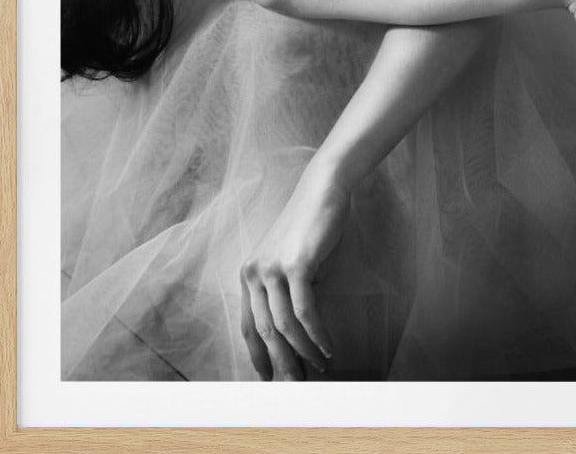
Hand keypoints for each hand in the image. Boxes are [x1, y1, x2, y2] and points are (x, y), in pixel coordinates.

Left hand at [240, 177, 348, 379]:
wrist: (324, 191)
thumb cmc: (313, 226)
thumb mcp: (295, 262)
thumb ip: (290, 292)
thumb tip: (302, 331)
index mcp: (249, 275)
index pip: (248, 326)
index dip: (259, 355)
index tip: (270, 377)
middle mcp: (254, 274)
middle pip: (264, 331)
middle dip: (282, 362)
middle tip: (296, 384)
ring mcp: (272, 269)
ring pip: (284, 326)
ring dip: (303, 352)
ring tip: (320, 367)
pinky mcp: (295, 266)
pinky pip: (304, 312)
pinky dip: (317, 334)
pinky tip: (327, 347)